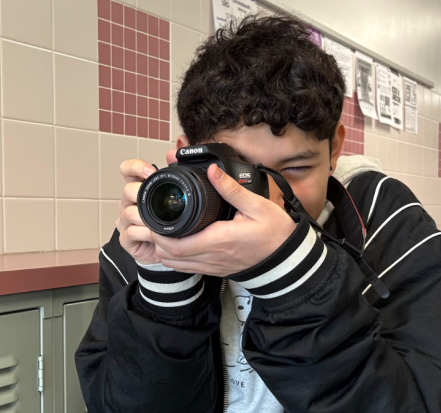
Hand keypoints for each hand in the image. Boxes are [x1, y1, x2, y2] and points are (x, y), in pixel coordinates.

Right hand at [115, 151, 176, 263]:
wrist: (169, 250)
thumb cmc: (171, 222)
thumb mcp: (177, 196)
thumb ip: (176, 172)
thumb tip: (176, 149)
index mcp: (140, 188)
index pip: (127, 169)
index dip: (135, 167)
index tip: (151, 171)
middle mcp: (129, 202)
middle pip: (127, 190)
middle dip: (141, 193)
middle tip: (157, 200)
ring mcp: (126, 220)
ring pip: (128, 212)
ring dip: (146, 218)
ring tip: (160, 223)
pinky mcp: (126, 238)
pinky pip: (130, 232)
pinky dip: (144, 234)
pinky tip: (155, 236)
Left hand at [151, 164, 296, 276]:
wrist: (287, 259)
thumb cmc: (275, 234)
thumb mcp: (257, 206)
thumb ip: (231, 189)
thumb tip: (212, 171)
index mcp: (218, 240)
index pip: (176, 245)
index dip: (158, 234)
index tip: (152, 218)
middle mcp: (212, 257)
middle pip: (169, 256)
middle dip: (155, 239)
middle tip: (152, 220)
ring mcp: (212, 266)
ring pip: (175, 264)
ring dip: (163, 250)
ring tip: (161, 230)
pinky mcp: (215, 270)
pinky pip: (187, 267)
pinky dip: (175, 257)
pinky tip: (175, 242)